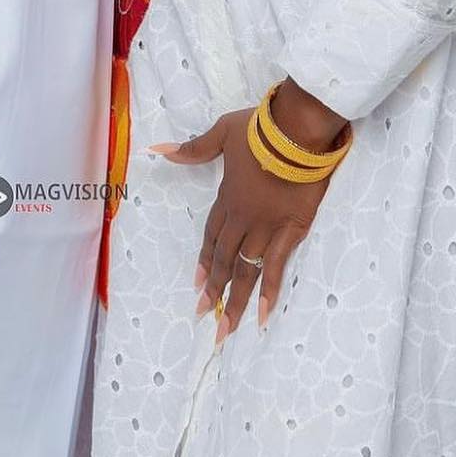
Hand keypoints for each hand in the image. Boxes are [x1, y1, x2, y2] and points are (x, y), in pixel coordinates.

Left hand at [147, 83, 344, 339]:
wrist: (297, 130)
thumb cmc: (260, 128)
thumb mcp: (222, 132)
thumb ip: (194, 148)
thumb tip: (158, 150)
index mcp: (227, 197)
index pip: (211, 235)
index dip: (204, 260)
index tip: (197, 284)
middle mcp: (242, 218)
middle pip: (225, 258)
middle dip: (214, 289)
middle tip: (204, 316)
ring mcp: (266, 227)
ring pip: (246, 269)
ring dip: (235, 299)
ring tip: (227, 328)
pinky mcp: (291, 230)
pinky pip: (277, 265)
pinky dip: (269, 290)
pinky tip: (262, 314)